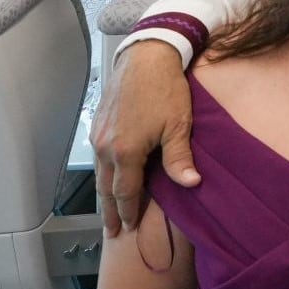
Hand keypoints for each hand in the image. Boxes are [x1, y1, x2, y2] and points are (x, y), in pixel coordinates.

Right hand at [92, 40, 197, 236]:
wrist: (145, 57)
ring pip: (99, 174)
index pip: (126, 192)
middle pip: (106, 188)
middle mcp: (105, 147)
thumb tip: (190, 184)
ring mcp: (98, 136)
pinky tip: (108, 179)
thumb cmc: (165, 90)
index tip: (130, 228)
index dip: (129, 211)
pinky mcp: (97, 125)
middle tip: (112, 231)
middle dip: (109, 211)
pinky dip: (103, 174)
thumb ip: (179, 158)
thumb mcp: (178, 125)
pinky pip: (98, 158)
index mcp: (125, 152)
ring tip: (107, 212)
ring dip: (104, 194)